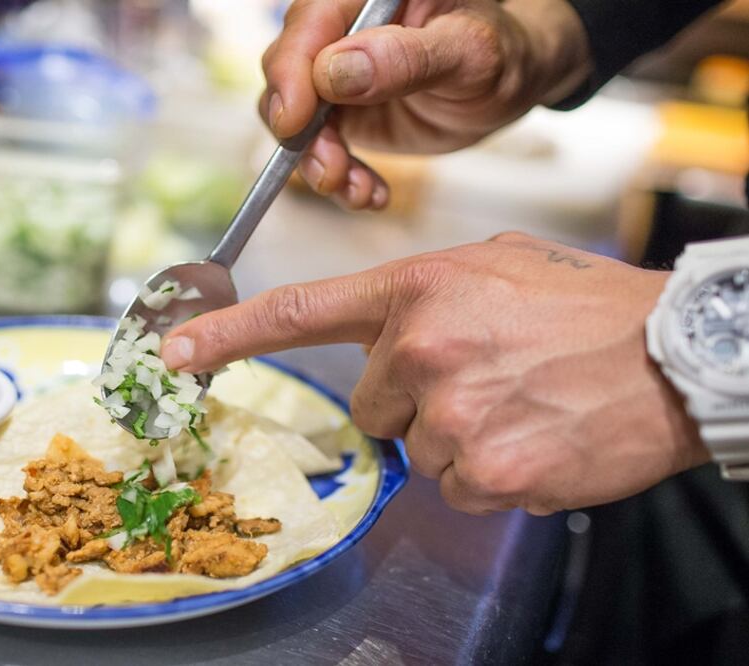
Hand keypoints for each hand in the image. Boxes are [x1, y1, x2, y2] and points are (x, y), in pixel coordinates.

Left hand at [161, 233, 707, 514]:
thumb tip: (382, 347)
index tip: (173, 351)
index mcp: (417, 288)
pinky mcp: (486, 470)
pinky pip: (458, 486)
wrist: (674, 353)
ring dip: (459, 437)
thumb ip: (421, 300)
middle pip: (373, 404)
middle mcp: (422, 348)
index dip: (226, 336)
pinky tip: (533, 437)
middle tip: (485, 378)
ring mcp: (452, 412)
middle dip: (416, 400)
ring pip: (419, 450)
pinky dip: (490, 472)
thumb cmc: (586, 307)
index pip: (298, 312)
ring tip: (520, 403)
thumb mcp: (493, 268)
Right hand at [261, 0, 591, 208]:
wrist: (511, 85)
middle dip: (301, 129)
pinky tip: (370, 193)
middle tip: (329, 169)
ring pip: (293, 118)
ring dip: (319, 162)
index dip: (291, 72)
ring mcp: (336, 74)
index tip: (295, 121)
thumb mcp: (469, 52)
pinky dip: (340, 179)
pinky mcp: (340, 113)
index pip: (309, 23)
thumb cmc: (501, 53)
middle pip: (288, 71)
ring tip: (355, 189)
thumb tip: (335, 72)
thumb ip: (406, 58)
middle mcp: (343, 29)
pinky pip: (318, 149)